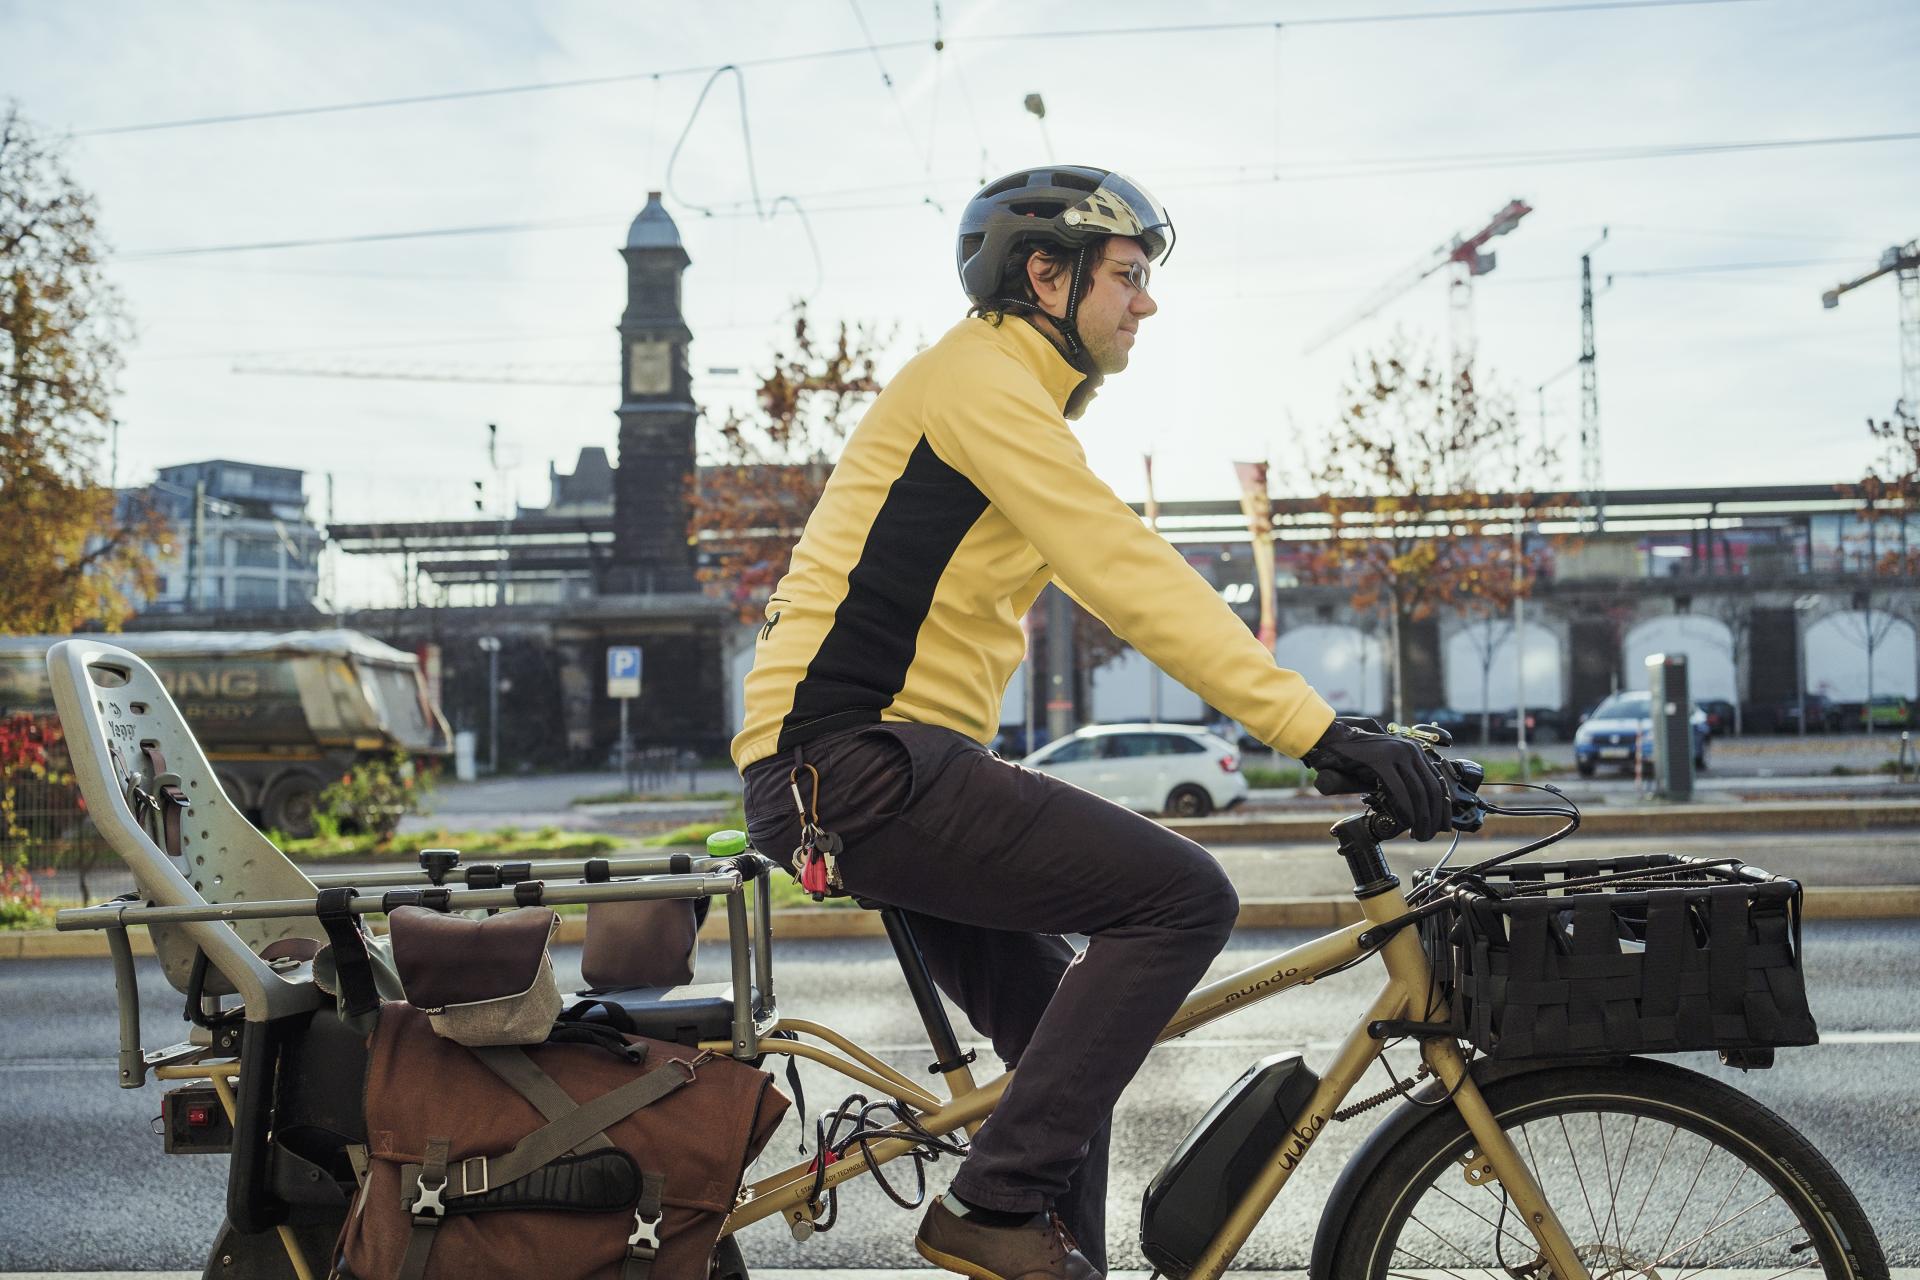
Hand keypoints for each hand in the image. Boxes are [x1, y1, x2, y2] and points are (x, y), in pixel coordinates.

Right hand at [1302, 719, 1448, 840]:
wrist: (1332, 740)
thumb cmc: (1357, 759)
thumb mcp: (1386, 769)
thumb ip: (1402, 782)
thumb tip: (1419, 812)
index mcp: (1414, 751)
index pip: (1438, 782)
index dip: (1443, 807)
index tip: (1442, 825)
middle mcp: (1410, 749)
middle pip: (1432, 789)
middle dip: (1433, 817)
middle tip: (1427, 835)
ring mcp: (1395, 752)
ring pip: (1418, 791)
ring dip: (1421, 818)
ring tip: (1418, 834)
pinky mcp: (1380, 759)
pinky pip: (1399, 790)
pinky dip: (1405, 809)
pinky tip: (1406, 822)